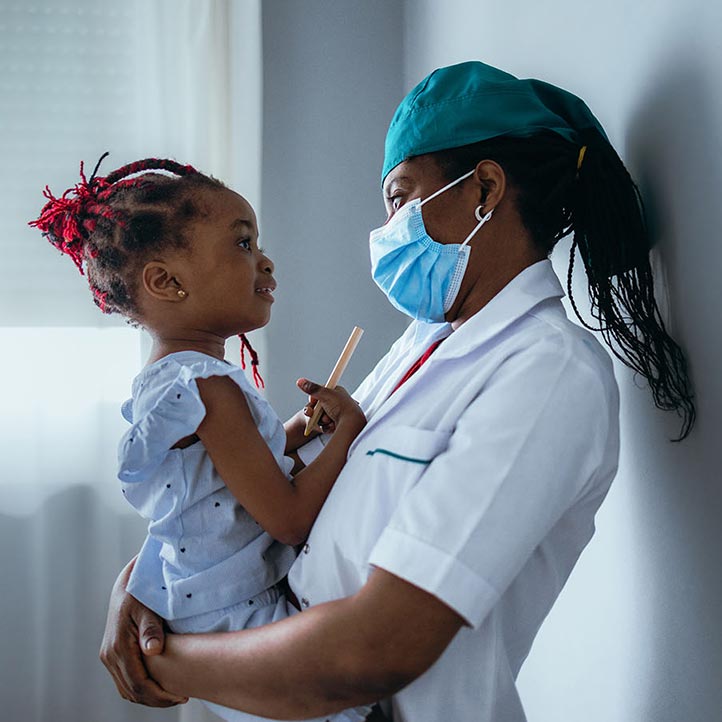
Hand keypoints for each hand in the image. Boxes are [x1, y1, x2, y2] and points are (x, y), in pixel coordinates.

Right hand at [99, 559, 187, 706]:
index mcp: (118, 646)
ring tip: (172, 695)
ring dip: (148, 697)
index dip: (159, 695)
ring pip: (126, 690)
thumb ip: (150, 629)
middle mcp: (109, 655)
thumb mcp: (147, 607)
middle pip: (132, 691)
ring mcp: (108, 656)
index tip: (180, 696)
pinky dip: (140, 689)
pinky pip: (124, 681)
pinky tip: (158, 685)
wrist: (125, 584)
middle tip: (181, 698)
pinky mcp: (111, 655)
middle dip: (156, 700)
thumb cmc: (139, 593)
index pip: (138, 683)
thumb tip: (153, 650)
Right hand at [298, 379, 365, 435]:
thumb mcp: (325, 395)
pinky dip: (326, 426)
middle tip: (312, 414)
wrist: (352, 424)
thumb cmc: (341, 407)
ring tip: (328, 419)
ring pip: (320, 417)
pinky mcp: (336, 425)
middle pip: (318, 407)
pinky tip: (332, 425)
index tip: (312, 400)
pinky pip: (325, 426)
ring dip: (321, 419)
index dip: (314, 398)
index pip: (320, 392)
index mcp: (336, 392)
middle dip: (315, 412)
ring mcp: (336, 414)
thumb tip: (300, 381)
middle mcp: (336, 402)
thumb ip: (312, 389)